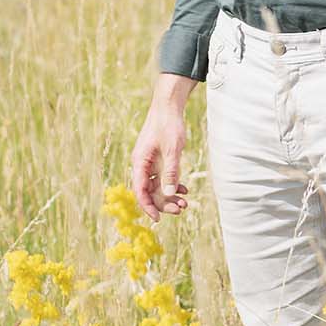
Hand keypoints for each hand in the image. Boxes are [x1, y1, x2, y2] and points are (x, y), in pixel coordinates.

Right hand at [131, 73, 195, 222]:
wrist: (168, 106)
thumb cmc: (168, 125)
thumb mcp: (172, 150)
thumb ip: (171, 172)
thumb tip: (169, 195)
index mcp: (140, 162)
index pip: (140, 191)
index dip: (148, 207)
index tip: (157, 219)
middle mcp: (142, 164)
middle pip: (149, 191)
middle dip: (164, 203)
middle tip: (181, 209)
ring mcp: (150, 162)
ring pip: (157, 186)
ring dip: (170, 195)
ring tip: (185, 203)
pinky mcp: (158, 159)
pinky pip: (163, 178)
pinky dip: (172, 184)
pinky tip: (184, 189)